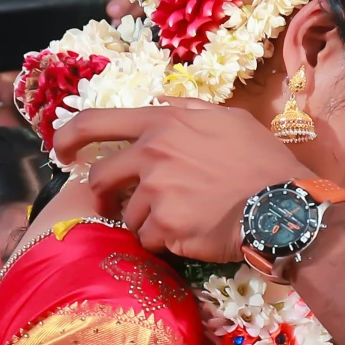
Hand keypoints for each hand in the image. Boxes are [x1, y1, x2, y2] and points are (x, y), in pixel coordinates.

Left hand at [54, 102, 308, 263]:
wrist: (283, 206)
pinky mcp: (164, 227)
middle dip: (108, 196)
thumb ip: (186, 107)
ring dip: (147, 222)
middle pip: (101, 179)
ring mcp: (155, 193)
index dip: (67, 137)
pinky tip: (190, 236)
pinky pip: (147, 240)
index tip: (61, 152)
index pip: (94, 123)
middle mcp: (151, 154)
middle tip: (128, 206)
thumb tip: (157, 100)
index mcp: (162, 123)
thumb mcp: (229, 119)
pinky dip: (163, 243)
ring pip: (128, 215)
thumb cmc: (261, 160)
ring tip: (182, 221)